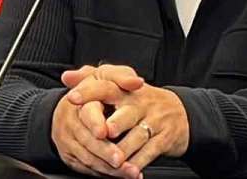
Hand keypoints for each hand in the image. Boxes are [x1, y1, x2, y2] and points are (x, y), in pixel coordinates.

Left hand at [65, 67, 189, 178]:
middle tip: (103, 131)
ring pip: (138, 136)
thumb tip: (65, 77)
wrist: (180, 113)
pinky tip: (130, 170)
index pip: (104, 87)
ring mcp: (154, 121)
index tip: (72, 98)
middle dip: (116, 123)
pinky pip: (151, 151)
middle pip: (127, 112)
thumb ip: (89, 79)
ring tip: (113, 160)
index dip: (88, 91)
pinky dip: (140, 162)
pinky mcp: (165, 138)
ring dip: (125, 149)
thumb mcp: (117, 84)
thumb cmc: (139, 100)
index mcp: (123, 89)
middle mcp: (140, 103)